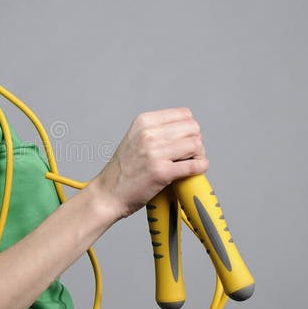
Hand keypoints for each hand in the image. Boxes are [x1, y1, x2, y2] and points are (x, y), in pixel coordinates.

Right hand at [93, 108, 207, 218]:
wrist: (108, 194)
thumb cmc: (123, 170)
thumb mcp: (135, 138)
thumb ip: (158, 131)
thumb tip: (189, 131)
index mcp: (143, 122)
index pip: (184, 114)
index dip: (189, 128)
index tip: (184, 140)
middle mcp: (148, 134)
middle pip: (193, 128)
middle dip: (196, 141)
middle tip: (189, 154)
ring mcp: (155, 153)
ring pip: (196, 145)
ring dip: (199, 155)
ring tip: (190, 163)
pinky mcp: (161, 172)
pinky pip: (194, 165)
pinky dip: (200, 168)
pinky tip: (195, 171)